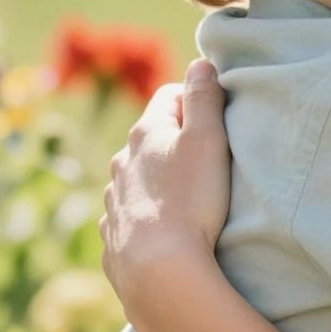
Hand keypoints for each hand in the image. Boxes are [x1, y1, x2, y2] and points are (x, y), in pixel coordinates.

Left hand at [99, 58, 232, 317]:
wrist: (158, 269)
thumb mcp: (208, 139)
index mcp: (145, 134)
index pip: (169, 96)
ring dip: (159, 179)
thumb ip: (205, 97)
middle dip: (176, 140)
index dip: (195, 99)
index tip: (217, 116)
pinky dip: (146, 214)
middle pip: (151, 137)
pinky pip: (130, 214)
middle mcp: (122, 162)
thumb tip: (201, 62)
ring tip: (189, 199)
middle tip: (210, 158)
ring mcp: (113, 200)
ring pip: (137, 176)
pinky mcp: (113, 235)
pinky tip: (166, 230)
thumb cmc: (191, 199)